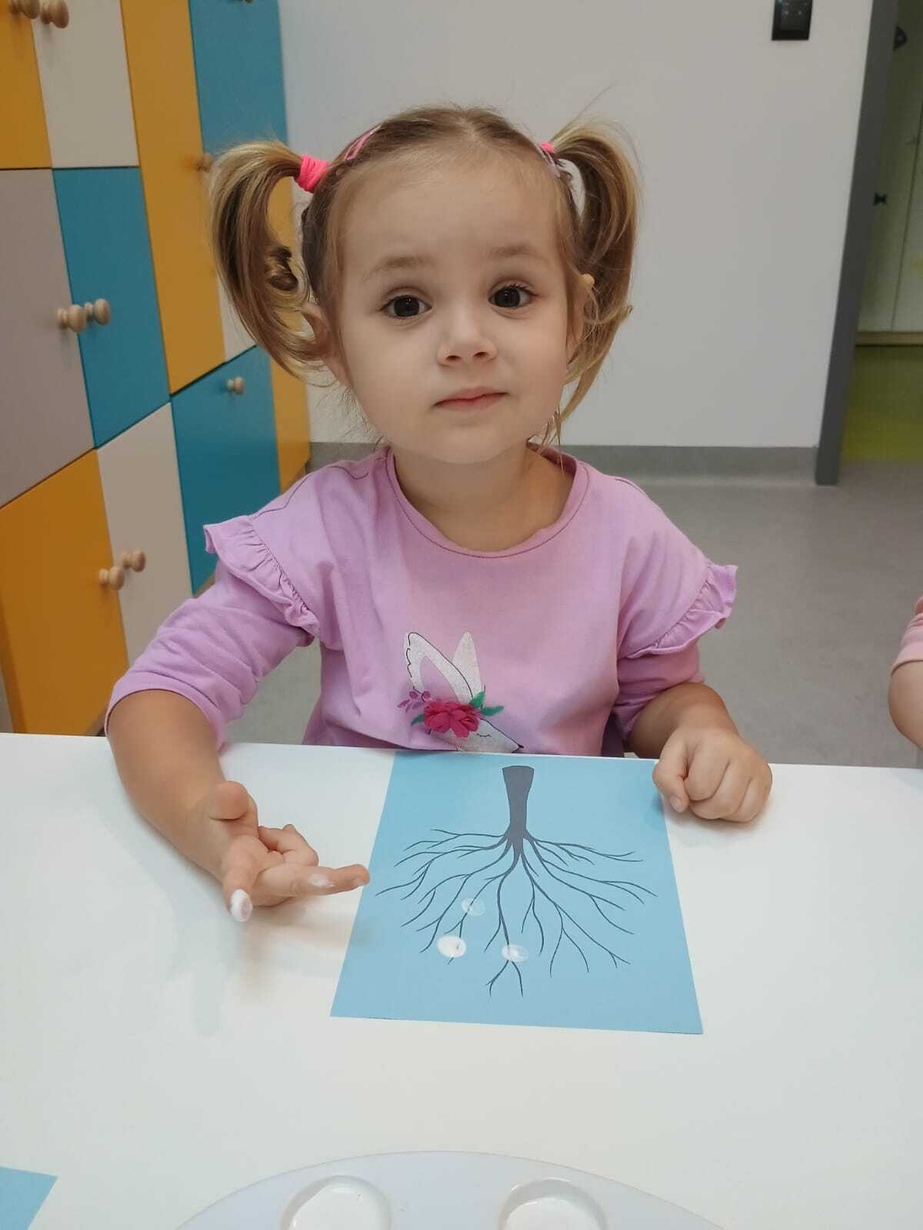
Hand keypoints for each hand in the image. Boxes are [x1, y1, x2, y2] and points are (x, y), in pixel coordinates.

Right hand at [194, 780, 368, 918]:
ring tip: (261, 835)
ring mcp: (279, 888)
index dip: (239, 893)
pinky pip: (307, 858)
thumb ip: (225, 800)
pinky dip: (292, 844)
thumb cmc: (217, 825)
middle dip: (327, 882)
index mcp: (234, 865)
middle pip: (297, 883)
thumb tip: (234, 794)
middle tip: (363, 875)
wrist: (218, 841)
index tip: (240, 910)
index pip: (236, 878)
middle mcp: (259, 884)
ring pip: (305, 858)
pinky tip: (273, 842)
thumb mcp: (215, 804)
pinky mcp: (292, 884)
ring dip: (288, 840)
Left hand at [653, 726, 771, 822]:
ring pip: (739, 812)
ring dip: (719, 812)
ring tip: (711, 795)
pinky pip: (751, 813)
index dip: (687, 792)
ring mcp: (758, 767)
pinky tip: (725, 797)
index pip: (700, 788)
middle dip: (703, 807)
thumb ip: (666, 780)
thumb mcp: (668, 757)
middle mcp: (743, 754)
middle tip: (697, 794)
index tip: (686, 781)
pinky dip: (734, 813)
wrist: (711, 732)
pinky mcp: (766, 780)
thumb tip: (681, 805)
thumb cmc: (690, 747)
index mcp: (716, 744)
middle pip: (723, 803)